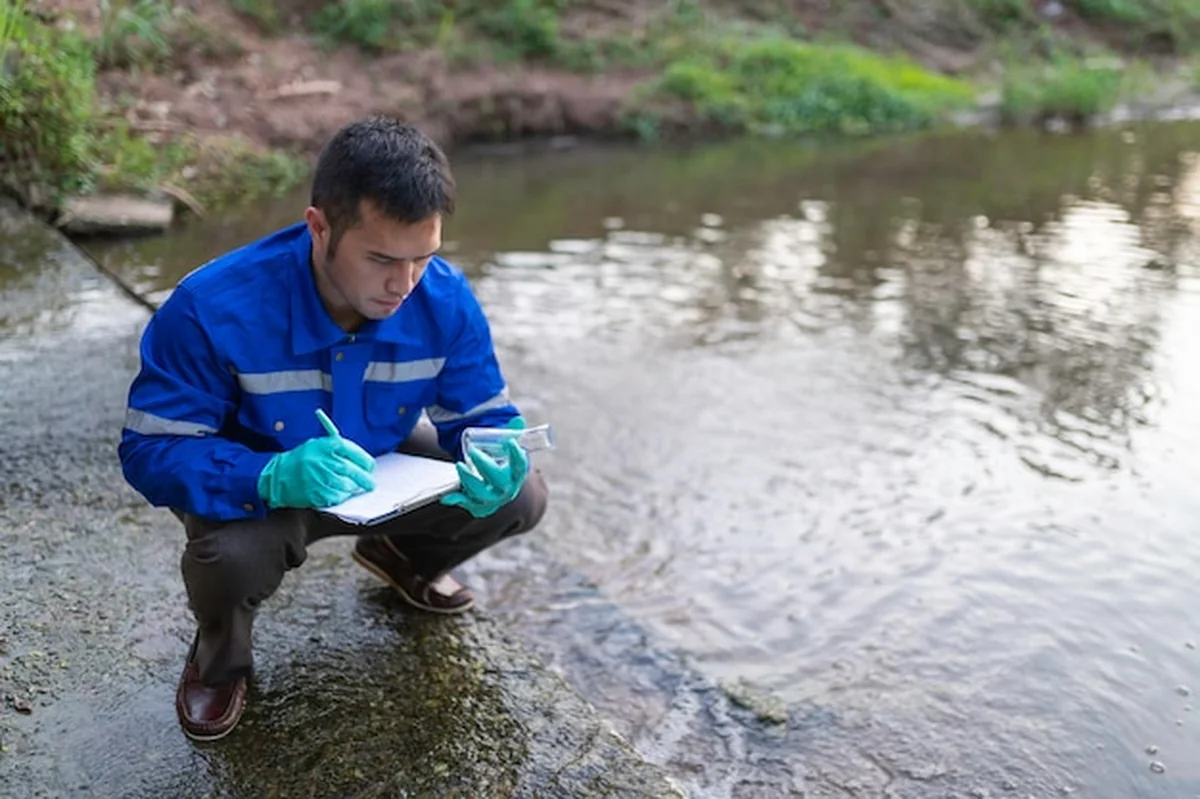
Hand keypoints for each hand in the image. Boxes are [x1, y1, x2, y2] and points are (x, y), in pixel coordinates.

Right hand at [257, 434, 375, 508]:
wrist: (277, 475)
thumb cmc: (301, 460)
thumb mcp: (317, 446)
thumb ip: (338, 451)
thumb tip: (362, 462)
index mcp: (325, 446)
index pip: (352, 451)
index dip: (365, 461)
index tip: (371, 467)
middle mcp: (324, 461)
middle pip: (352, 471)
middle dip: (365, 479)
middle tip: (371, 484)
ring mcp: (320, 478)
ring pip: (346, 486)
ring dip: (353, 489)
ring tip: (352, 488)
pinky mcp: (316, 493)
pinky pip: (337, 497)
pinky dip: (341, 497)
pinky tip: (338, 493)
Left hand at [440, 428, 528, 518]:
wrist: (495, 483)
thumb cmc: (501, 461)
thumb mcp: (507, 446)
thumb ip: (511, 432)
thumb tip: (517, 420)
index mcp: (517, 475)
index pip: (520, 465)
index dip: (516, 454)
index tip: (509, 442)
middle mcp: (507, 489)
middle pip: (498, 481)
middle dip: (485, 466)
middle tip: (472, 451)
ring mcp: (493, 499)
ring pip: (481, 493)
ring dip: (469, 480)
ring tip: (460, 465)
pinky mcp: (479, 505)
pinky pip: (468, 504)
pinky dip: (458, 500)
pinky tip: (446, 498)